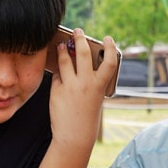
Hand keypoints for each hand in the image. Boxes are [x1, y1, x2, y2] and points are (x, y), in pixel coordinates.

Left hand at [49, 29, 118, 153]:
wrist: (74, 136)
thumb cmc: (86, 117)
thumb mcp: (94, 98)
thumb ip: (89, 80)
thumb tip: (76, 60)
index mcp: (100, 86)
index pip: (110, 61)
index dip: (110, 47)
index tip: (107, 38)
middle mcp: (86, 83)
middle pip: (83, 53)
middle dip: (80, 38)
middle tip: (77, 31)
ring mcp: (70, 86)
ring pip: (65, 60)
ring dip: (62, 50)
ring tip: (60, 45)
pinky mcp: (57, 90)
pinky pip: (56, 76)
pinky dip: (57, 73)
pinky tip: (57, 72)